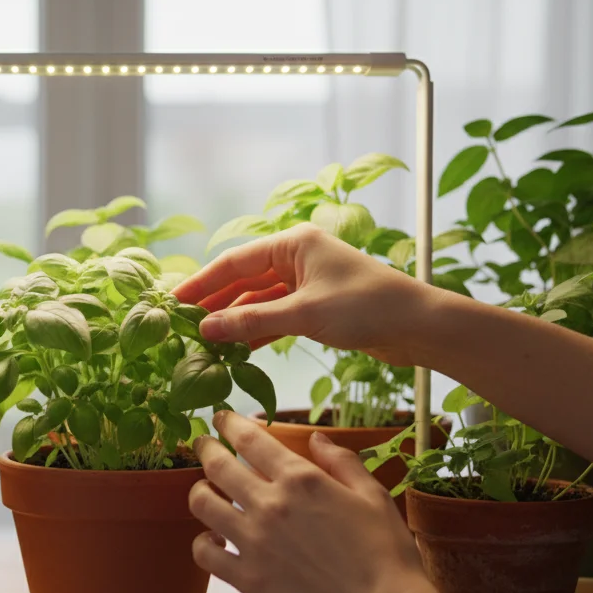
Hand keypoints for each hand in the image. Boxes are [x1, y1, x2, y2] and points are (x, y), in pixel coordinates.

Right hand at [171, 222, 439, 365]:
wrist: (419, 326)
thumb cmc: (366, 308)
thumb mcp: (303, 315)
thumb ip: (251, 321)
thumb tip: (205, 329)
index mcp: (293, 243)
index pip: (234, 261)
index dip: (202, 283)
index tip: (173, 302)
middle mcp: (297, 257)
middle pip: (243, 279)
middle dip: (215, 303)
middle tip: (181, 325)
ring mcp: (307, 282)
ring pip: (259, 300)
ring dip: (235, 320)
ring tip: (203, 342)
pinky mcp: (317, 306)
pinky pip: (276, 316)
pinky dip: (257, 331)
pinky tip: (236, 349)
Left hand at [189, 410, 435, 592]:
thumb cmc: (385, 551)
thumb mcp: (373, 495)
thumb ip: (341, 462)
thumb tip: (314, 438)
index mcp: (301, 479)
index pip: (250, 439)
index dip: (230, 423)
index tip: (222, 417)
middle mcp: (270, 505)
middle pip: (216, 466)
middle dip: (205, 448)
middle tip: (203, 443)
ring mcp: (254, 542)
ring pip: (203, 505)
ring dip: (200, 491)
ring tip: (206, 490)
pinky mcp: (248, 578)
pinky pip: (205, 553)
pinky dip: (203, 542)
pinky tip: (213, 539)